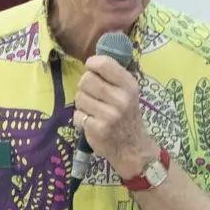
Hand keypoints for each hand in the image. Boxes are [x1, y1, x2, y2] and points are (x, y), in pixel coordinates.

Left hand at [73, 55, 160, 179]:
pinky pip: (77, 115)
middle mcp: (121, 99)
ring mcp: (109, 115)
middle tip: (94, 96)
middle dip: (85, 87)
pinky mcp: (97, 129)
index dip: (92, 65)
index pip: (103, 63)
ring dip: (83, 104)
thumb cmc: (128, 116)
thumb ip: (113, 77)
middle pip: (86, 80)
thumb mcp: (129, 93)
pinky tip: (92, 123)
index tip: (93, 71)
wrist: (133, 148)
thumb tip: (91, 60)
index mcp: (129, 86)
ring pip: (79, 97)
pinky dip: (81, 119)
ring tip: (94, 111)